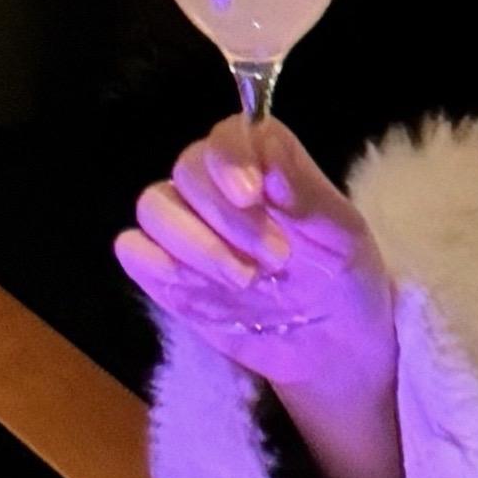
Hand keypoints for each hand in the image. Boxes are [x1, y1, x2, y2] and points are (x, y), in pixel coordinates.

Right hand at [116, 115, 396, 404]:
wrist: (331, 343)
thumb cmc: (342, 277)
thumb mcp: (343, 237)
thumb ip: (306, 192)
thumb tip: (269, 145)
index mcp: (264, 162)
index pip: (229, 134)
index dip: (232, 158)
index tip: (253, 194)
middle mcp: (217, 185)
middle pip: (188, 169)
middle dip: (228, 217)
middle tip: (276, 258)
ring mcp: (185, 227)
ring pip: (154, 206)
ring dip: (196, 244)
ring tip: (246, 280)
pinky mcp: (164, 270)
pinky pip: (133, 251)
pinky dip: (156, 265)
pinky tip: (197, 288)